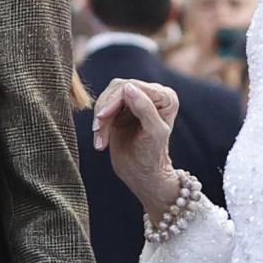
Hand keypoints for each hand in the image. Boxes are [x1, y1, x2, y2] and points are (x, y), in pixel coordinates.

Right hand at [92, 78, 180, 216]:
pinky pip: (103, 107)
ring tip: (100, 141)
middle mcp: (152, 94)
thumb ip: (144, 108)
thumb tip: (128, 87)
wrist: (141, 175)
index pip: (134, 87)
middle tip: (97, 130)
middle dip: (105, 110)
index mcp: (165, 97)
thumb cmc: (152, 156)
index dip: (114, 100)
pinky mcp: (121, 108)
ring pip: (107, 97)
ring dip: (100, 119)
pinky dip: (99, 124)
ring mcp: (135, 100)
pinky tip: (100, 141)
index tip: (101, 117)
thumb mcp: (153, 132)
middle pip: (118, 88)